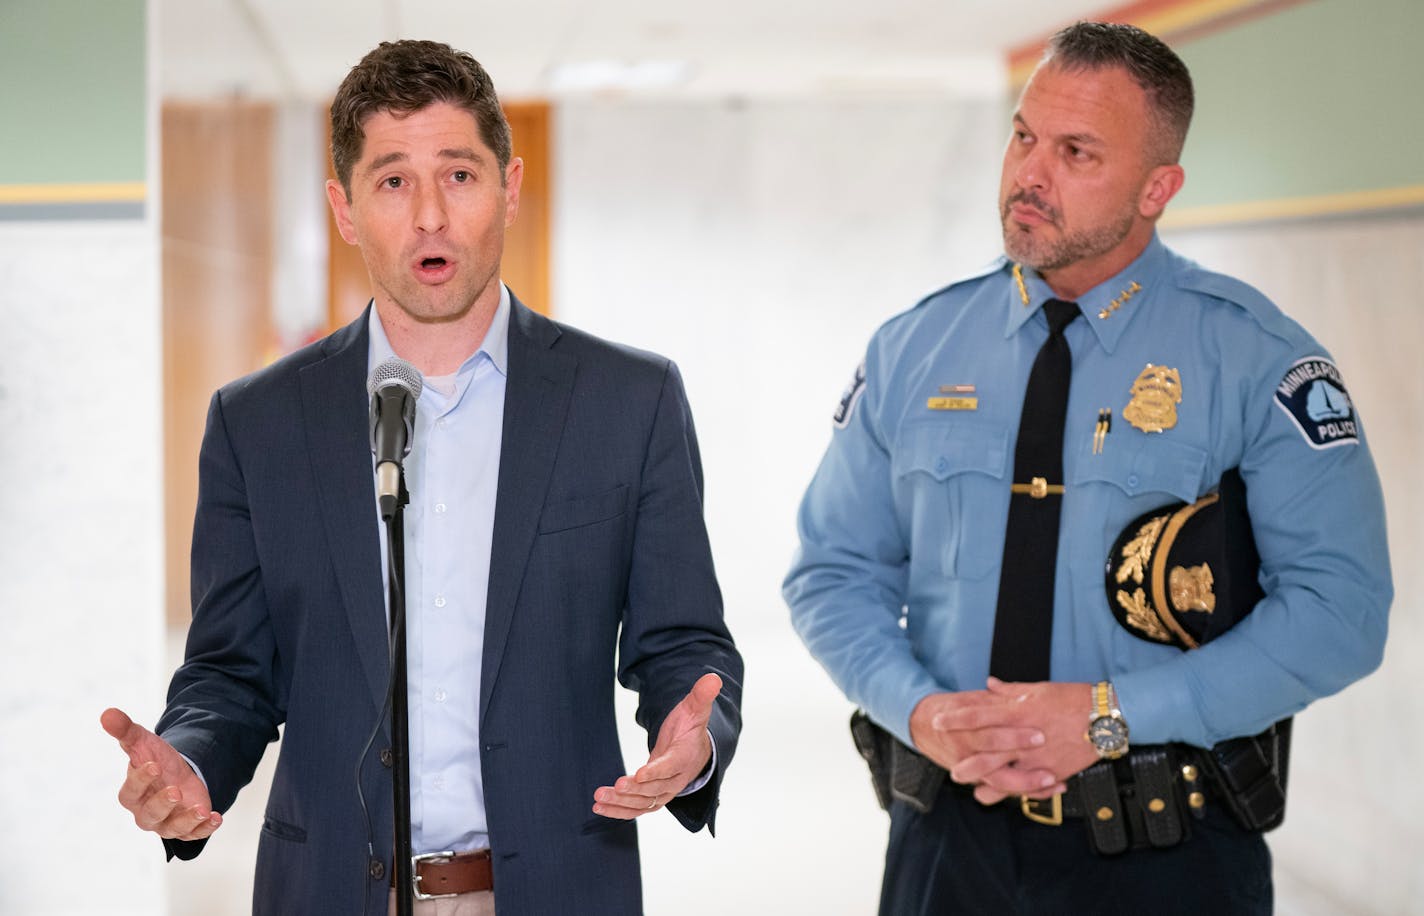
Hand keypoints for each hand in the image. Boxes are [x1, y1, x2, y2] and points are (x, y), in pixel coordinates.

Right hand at [101, 707, 221, 840]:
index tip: (153, 765)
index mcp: (132, 793)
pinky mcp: (186, 827)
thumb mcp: (143, 743)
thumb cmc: (155, 760)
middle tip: (175, 791)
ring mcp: (167, 822)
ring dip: (187, 820)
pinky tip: (216, 817)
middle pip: (150, 814)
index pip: (131, 791)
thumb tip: (107, 713)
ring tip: (202, 809)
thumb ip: (125, 730)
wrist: (178, 772)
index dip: (140, 780)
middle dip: (163, 804)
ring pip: (173, 828)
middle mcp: (146, 812)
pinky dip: (205, 828)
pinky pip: (194, 834)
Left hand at [592, 673, 720, 818]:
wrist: (694, 751)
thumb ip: (701, 696)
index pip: (669, 767)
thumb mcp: (695, 709)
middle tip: (614, 786)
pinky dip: (619, 811)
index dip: (655, 772)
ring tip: (599, 799)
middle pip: (654, 789)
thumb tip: (713, 678)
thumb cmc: (690, 729)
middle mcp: (675, 780)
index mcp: (684, 758)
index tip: (638, 774)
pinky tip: (599, 808)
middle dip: (633, 789)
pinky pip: (636, 809)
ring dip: (620, 803)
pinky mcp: (652, 797)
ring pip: (643, 803)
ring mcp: (664, 791)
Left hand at [936, 678, 1098, 804]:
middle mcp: (1022, 737)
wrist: (1105, 717)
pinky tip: (1003, 796)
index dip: (955, 719)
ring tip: (971, 787)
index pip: (978, 714)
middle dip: (965, 762)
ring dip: (984, 783)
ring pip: (1003, 776)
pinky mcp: (1050, 773)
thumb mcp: (1038, 689)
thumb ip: (1009, 691)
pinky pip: (1026, 788)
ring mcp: (1036, 758)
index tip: (936, 721)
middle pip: (985, 752)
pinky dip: (1012, 792)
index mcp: (1017, 711)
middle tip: (951, 768)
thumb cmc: (1071, 699)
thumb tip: (988, 685)